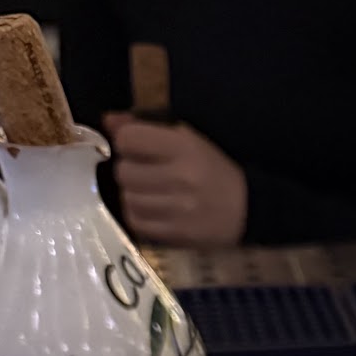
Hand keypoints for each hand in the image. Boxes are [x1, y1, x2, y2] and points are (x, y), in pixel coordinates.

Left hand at [103, 114, 247, 247]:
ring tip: (149, 192)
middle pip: (124, 172)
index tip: (136, 148)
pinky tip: (150, 208)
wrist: (247, 208)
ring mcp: (177, 209)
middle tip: (143, 172)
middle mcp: (179, 177)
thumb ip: (146, 127)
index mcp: (183, 147)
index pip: (128, 139)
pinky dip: (137, 214)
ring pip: (127, 198)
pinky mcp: (176, 234)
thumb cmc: (213, 169)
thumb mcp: (186, 138)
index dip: (125, 142)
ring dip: (132, 194)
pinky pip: (136, 221)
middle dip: (128, 170)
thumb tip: (108, 121)